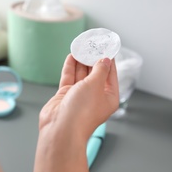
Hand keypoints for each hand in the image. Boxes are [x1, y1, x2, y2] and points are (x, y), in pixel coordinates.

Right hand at [34, 54, 118, 171]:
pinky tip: (71, 56)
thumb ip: (100, 70)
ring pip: (81, 73)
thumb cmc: (82, 112)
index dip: (108, 59)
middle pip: (95, 72)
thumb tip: (104, 60)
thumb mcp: (96, 85)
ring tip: (81, 46)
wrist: (61, 128)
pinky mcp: (66, 95)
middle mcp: (94, 96)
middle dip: (93, 58)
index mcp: (108, 96)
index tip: (106, 46)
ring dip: (81, 60)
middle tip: (91, 43)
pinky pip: (69, 77)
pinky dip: (70, 66)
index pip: (110, 73)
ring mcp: (79, 95)